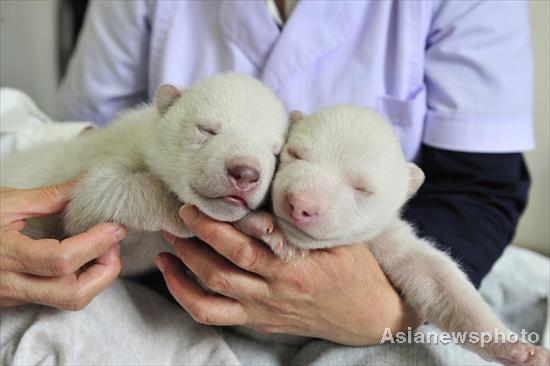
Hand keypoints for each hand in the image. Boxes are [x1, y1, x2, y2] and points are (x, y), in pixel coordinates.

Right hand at [0, 182, 126, 309]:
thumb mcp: (5, 202)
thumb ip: (50, 197)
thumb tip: (87, 182)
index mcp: (5, 254)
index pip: (62, 261)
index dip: (96, 244)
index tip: (115, 225)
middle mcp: (11, 282)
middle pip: (73, 294)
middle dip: (105, 269)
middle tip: (112, 240)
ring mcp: (14, 294)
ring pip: (69, 301)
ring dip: (97, 276)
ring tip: (102, 246)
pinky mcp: (17, 297)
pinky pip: (59, 297)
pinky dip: (82, 278)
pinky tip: (85, 255)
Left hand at [155, 205, 418, 345]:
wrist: (369, 317)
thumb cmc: (358, 269)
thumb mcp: (344, 236)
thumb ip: (313, 208)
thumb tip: (301, 154)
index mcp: (298, 265)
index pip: (249, 243)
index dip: (219, 222)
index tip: (201, 198)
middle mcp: (276, 289)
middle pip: (224, 263)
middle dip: (197, 235)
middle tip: (181, 210)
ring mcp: (264, 308)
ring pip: (213, 289)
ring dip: (184, 264)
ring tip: (169, 239)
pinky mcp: (258, 321)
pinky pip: (213, 314)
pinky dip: (186, 296)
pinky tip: (171, 274)